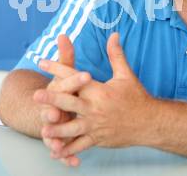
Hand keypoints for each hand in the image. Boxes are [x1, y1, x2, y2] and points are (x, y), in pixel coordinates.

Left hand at [34, 32, 154, 160]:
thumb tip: (114, 35)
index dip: (58, 68)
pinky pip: (80, 146)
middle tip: (36, 95)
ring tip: (43, 129)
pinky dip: (67, 151)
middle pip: (70, 102)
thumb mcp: (125, 74)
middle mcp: (94, 108)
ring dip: (57, 130)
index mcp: (99, 91)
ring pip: (72, 129)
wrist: (149, 122)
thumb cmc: (137, 97)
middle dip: (52, 99)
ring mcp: (95, 125)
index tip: (43, 62)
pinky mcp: (98, 139)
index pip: (75, 77)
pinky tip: (55, 152)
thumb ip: (116, 55)